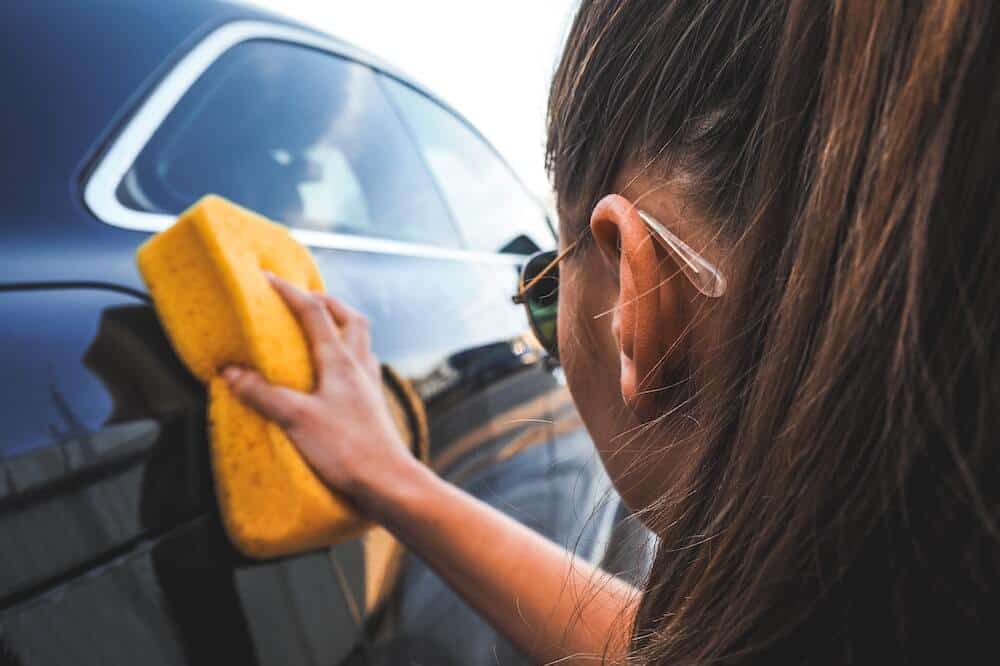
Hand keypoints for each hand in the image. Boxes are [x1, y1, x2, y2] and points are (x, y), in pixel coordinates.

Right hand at [222, 272, 415, 519]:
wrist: (388, 482)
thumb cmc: (347, 449)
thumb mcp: (296, 419)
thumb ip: (263, 394)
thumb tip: (231, 372)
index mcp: (340, 361)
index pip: (314, 312)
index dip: (289, 292)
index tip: (266, 279)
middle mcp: (359, 366)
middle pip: (350, 318)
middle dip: (326, 302)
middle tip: (303, 299)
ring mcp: (370, 385)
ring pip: (360, 341)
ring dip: (340, 327)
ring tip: (318, 332)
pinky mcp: (373, 405)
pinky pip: (362, 367)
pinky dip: (346, 358)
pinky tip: (334, 375)